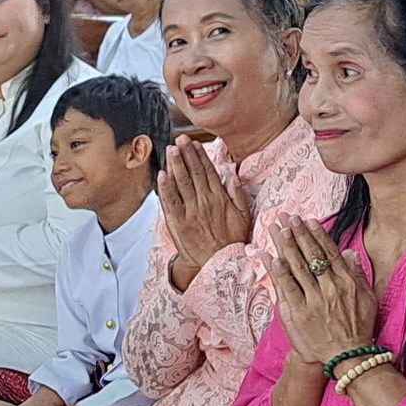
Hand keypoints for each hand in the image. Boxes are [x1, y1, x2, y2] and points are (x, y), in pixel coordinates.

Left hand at [157, 136, 250, 285]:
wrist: (218, 265)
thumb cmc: (231, 241)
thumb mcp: (244, 218)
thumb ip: (238, 195)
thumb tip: (232, 176)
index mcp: (220, 199)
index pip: (208, 172)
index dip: (201, 156)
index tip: (195, 144)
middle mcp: (204, 203)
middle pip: (194, 174)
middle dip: (186, 155)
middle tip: (180, 140)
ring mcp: (190, 213)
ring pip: (182, 184)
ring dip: (176, 165)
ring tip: (171, 150)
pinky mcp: (178, 223)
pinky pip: (170, 202)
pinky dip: (165, 188)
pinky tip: (162, 175)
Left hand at [261, 216, 377, 366]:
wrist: (347, 357)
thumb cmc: (358, 326)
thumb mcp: (367, 298)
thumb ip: (358, 274)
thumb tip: (349, 252)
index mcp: (346, 282)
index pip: (329, 252)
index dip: (317, 235)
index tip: (308, 220)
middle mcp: (330, 289)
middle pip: (311, 255)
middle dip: (298, 234)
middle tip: (287, 217)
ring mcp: (313, 301)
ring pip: (297, 268)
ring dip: (285, 246)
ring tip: (276, 229)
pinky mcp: (298, 314)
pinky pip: (286, 288)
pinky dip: (278, 272)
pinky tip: (270, 257)